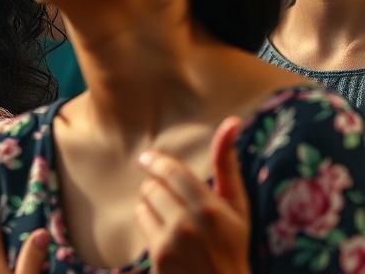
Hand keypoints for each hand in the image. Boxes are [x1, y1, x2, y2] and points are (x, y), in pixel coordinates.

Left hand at [136, 116, 250, 273]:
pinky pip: (141, 221)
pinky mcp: (158, 257)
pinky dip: (150, 225)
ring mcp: (171, 243)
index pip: (171, 172)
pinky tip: (168, 238)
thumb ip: (226, 164)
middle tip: (172, 200)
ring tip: (173, 221)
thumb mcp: (237, 206)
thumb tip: (230, 121)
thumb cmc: (232, 243)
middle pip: (152, 186)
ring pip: (143, 203)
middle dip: (159, 189)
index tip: (148, 159)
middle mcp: (188, 225)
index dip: (157, 162)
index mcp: (210, 208)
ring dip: (152, 206)